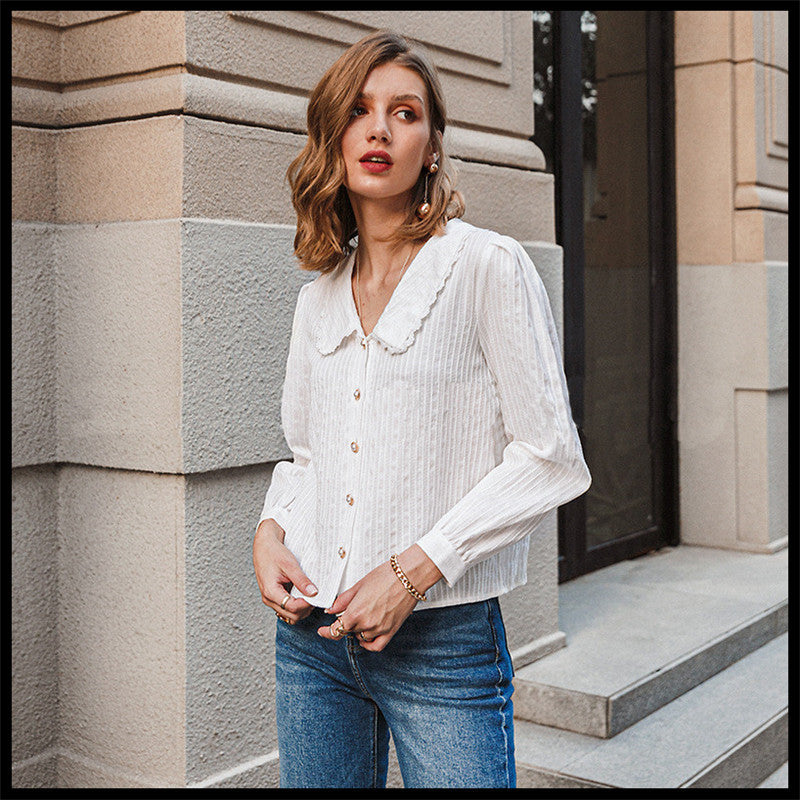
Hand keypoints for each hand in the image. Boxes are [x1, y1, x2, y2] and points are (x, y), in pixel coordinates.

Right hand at [253, 519, 316, 623]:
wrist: (264, 545)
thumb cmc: (274, 552)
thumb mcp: (290, 564)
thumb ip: (301, 580)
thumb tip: (314, 593)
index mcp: (270, 591)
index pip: (292, 608)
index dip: (306, 604)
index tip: (316, 595)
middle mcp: (269, 599)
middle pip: (291, 616)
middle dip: (305, 609)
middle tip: (316, 596)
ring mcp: (271, 599)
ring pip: (289, 615)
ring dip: (302, 609)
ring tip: (310, 595)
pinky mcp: (274, 596)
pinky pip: (287, 608)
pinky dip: (297, 605)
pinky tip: (304, 594)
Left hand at [317, 546, 442, 650]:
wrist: (408, 576)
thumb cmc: (385, 576)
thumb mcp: (358, 585)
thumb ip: (342, 601)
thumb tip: (330, 610)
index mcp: (355, 612)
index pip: (336, 630)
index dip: (326, 632)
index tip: (322, 631)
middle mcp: (366, 624)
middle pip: (349, 632)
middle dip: (346, 624)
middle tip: (350, 612)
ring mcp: (379, 629)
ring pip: (361, 638)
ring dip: (358, 631)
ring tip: (362, 616)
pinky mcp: (391, 631)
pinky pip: (376, 646)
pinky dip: (369, 644)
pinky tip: (367, 636)